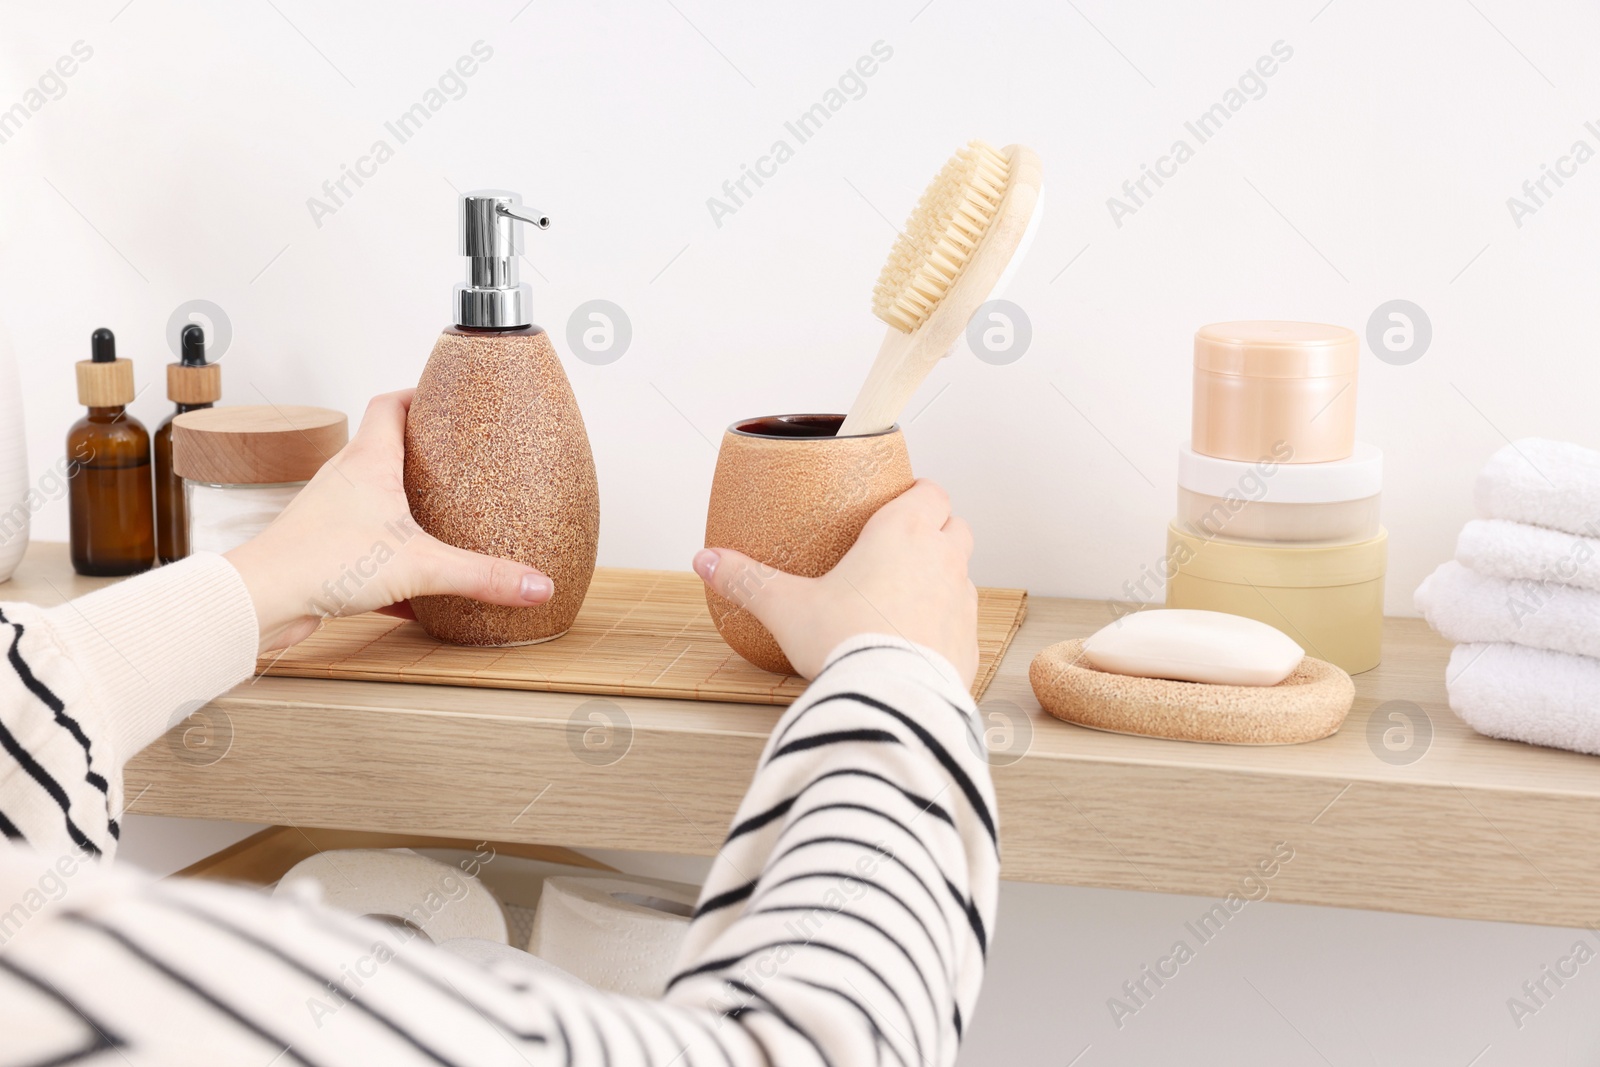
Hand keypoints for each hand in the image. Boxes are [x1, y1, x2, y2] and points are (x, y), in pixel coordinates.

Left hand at [225, 390, 553, 651]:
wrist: (260, 599)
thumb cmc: (319, 563)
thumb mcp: (421, 567)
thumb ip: (483, 576)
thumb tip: (538, 584)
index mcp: (370, 462)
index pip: (392, 404)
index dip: (421, 395)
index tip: (449, 397)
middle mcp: (346, 478)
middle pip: (385, 445)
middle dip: (423, 450)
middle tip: (458, 458)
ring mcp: (330, 512)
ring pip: (373, 494)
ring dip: (403, 500)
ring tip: (439, 514)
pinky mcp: (322, 549)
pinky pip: (363, 541)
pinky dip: (389, 554)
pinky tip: (412, 586)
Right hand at [694, 479, 977, 684]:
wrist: (888, 701)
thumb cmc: (844, 643)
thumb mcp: (785, 606)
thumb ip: (746, 579)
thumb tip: (707, 560)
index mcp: (903, 533)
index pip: (930, 491)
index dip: (916, 494)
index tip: (897, 501)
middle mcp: (942, 561)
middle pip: (954, 525)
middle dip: (934, 530)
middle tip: (900, 546)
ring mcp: (962, 603)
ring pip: (963, 573)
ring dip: (942, 577)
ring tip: (905, 595)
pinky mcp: (969, 646)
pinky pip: (964, 624)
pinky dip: (946, 625)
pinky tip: (916, 642)